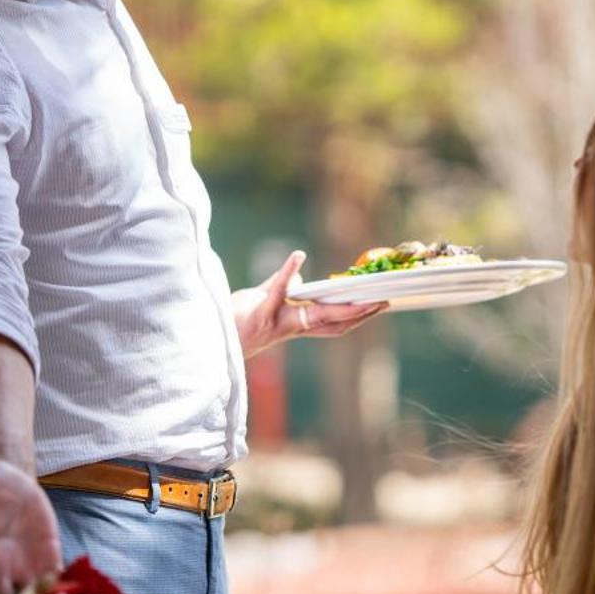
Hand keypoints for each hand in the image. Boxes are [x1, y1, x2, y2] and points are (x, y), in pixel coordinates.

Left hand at [232, 250, 384, 360]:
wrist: (211, 337)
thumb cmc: (237, 319)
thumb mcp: (264, 300)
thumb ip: (282, 285)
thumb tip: (297, 272)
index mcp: (297, 325)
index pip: (335, 324)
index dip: (359, 317)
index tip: (380, 304)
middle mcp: (291, 328)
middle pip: (333, 323)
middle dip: (360, 314)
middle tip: (383, 301)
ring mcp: (278, 323)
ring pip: (315, 315)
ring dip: (338, 304)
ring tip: (355, 287)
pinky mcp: (261, 314)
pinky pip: (278, 292)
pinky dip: (288, 272)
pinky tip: (298, 256)